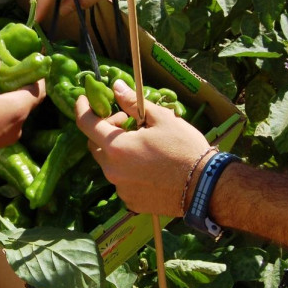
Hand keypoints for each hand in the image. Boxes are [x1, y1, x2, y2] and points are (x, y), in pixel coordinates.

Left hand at [75, 79, 210, 216]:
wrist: (205, 187)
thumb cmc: (185, 148)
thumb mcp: (161, 119)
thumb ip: (133, 103)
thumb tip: (115, 87)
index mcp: (117, 147)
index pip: (86, 124)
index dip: (82, 108)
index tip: (84, 99)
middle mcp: (112, 170)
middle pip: (96, 144)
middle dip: (106, 129)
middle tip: (129, 122)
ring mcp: (120, 188)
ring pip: (109, 163)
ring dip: (117, 150)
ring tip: (142, 143)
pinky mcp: (130, 201)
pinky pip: (121, 180)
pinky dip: (127, 168)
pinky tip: (148, 164)